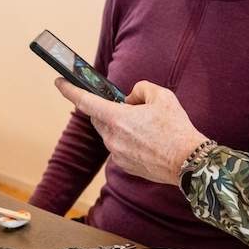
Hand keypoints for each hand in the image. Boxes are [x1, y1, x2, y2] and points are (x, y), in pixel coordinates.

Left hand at [55, 78, 207, 184]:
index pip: (85, 102)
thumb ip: (140, 89)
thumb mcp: (162, 96)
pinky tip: (148, 140)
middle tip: (130, 106)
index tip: (59, 82)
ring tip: (147, 126)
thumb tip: (130, 100)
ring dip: (120, 125)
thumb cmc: (177, 129)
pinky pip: (119, 147)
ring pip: (109, 133)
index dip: (69, 90)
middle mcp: (112, 138)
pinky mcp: (125, 166)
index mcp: (118, 118)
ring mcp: (117, 154)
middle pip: (98, 117)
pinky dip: (127, 140)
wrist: (188, 162)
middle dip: (108, 109)